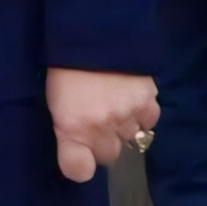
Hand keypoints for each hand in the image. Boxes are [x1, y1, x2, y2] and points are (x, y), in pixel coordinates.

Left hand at [45, 67, 157, 184]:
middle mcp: (101, 127)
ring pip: (131, 140)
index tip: (81, 154)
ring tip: (116, 108)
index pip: (80, 171)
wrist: (94, 34)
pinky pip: (149, 121)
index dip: (81, 164)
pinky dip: (143, 116)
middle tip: (99, 123)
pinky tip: (134, 102)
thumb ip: (69, 134)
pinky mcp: (148, 99)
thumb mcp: (56, 106)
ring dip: (124, 129)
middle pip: (109, 156)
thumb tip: (85, 155)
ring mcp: (127, 114)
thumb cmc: (67, 72)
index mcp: (72, 129)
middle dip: (104, 144)